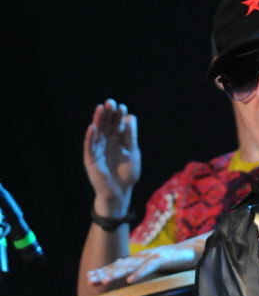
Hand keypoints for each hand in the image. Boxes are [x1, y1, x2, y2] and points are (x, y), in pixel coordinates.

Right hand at [83, 98, 140, 212]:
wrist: (121, 193)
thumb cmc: (126, 174)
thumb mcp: (132, 153)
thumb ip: (130, 137)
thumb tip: (130, 117)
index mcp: (115, 140)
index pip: (115, 124)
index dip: (118, 115)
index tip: (122, 107)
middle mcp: (104, 143)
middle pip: (105, 125)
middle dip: (107, 114)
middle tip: (110, 102)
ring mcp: (97, 150)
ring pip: (96, 132)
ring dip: (98, 120)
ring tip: (100, 108)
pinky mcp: (91, 160)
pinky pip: (89, 147)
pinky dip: (90, 137)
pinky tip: (92, 128)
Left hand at [87, 237, 203, 289]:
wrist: (197, 250)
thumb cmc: (178, 261)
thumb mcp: (158, 268)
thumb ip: (145, 271)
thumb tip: (131, 279)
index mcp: (141, 259)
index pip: (119, 265)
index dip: (104, 271)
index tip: (90, 278)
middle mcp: (143, 256)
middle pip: (120, 265)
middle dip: (104, 272)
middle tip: (90, 280)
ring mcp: (153, 256)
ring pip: (131, 265)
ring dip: (116, 273)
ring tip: (104, 281)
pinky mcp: (164, 258)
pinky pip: (149, 267)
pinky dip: (139, 273)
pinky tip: (129, 280)